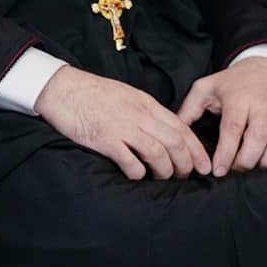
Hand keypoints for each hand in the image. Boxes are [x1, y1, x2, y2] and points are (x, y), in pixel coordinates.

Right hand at [34, 66, 211, 180]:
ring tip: (161, 178)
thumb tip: (164, 132)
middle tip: (184, 177)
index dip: (197, 149)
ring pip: (157, 153)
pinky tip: (136, 175)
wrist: (62, 88)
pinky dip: (138, 173)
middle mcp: (138, 114)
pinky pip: (130, 161)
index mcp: (145, 103)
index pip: (181, 127)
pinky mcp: (105, 139)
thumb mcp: (126, 95)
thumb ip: (145, 111)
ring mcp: (122, 127)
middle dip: (186, 164)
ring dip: (164, 171)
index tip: (204, 166)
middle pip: (175, 142)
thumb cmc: (93, 93)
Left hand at [175, 57, 266, 175]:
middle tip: (235, 169)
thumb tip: (176, 132)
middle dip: (246, 160)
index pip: (233, 129)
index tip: (217, 171)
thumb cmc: (232, 83)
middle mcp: (262, 105)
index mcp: (238, 98)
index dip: (226, 153)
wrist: (264, 68)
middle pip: (259, 138)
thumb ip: (189, 109)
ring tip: (254, 165)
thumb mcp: (205, 88)